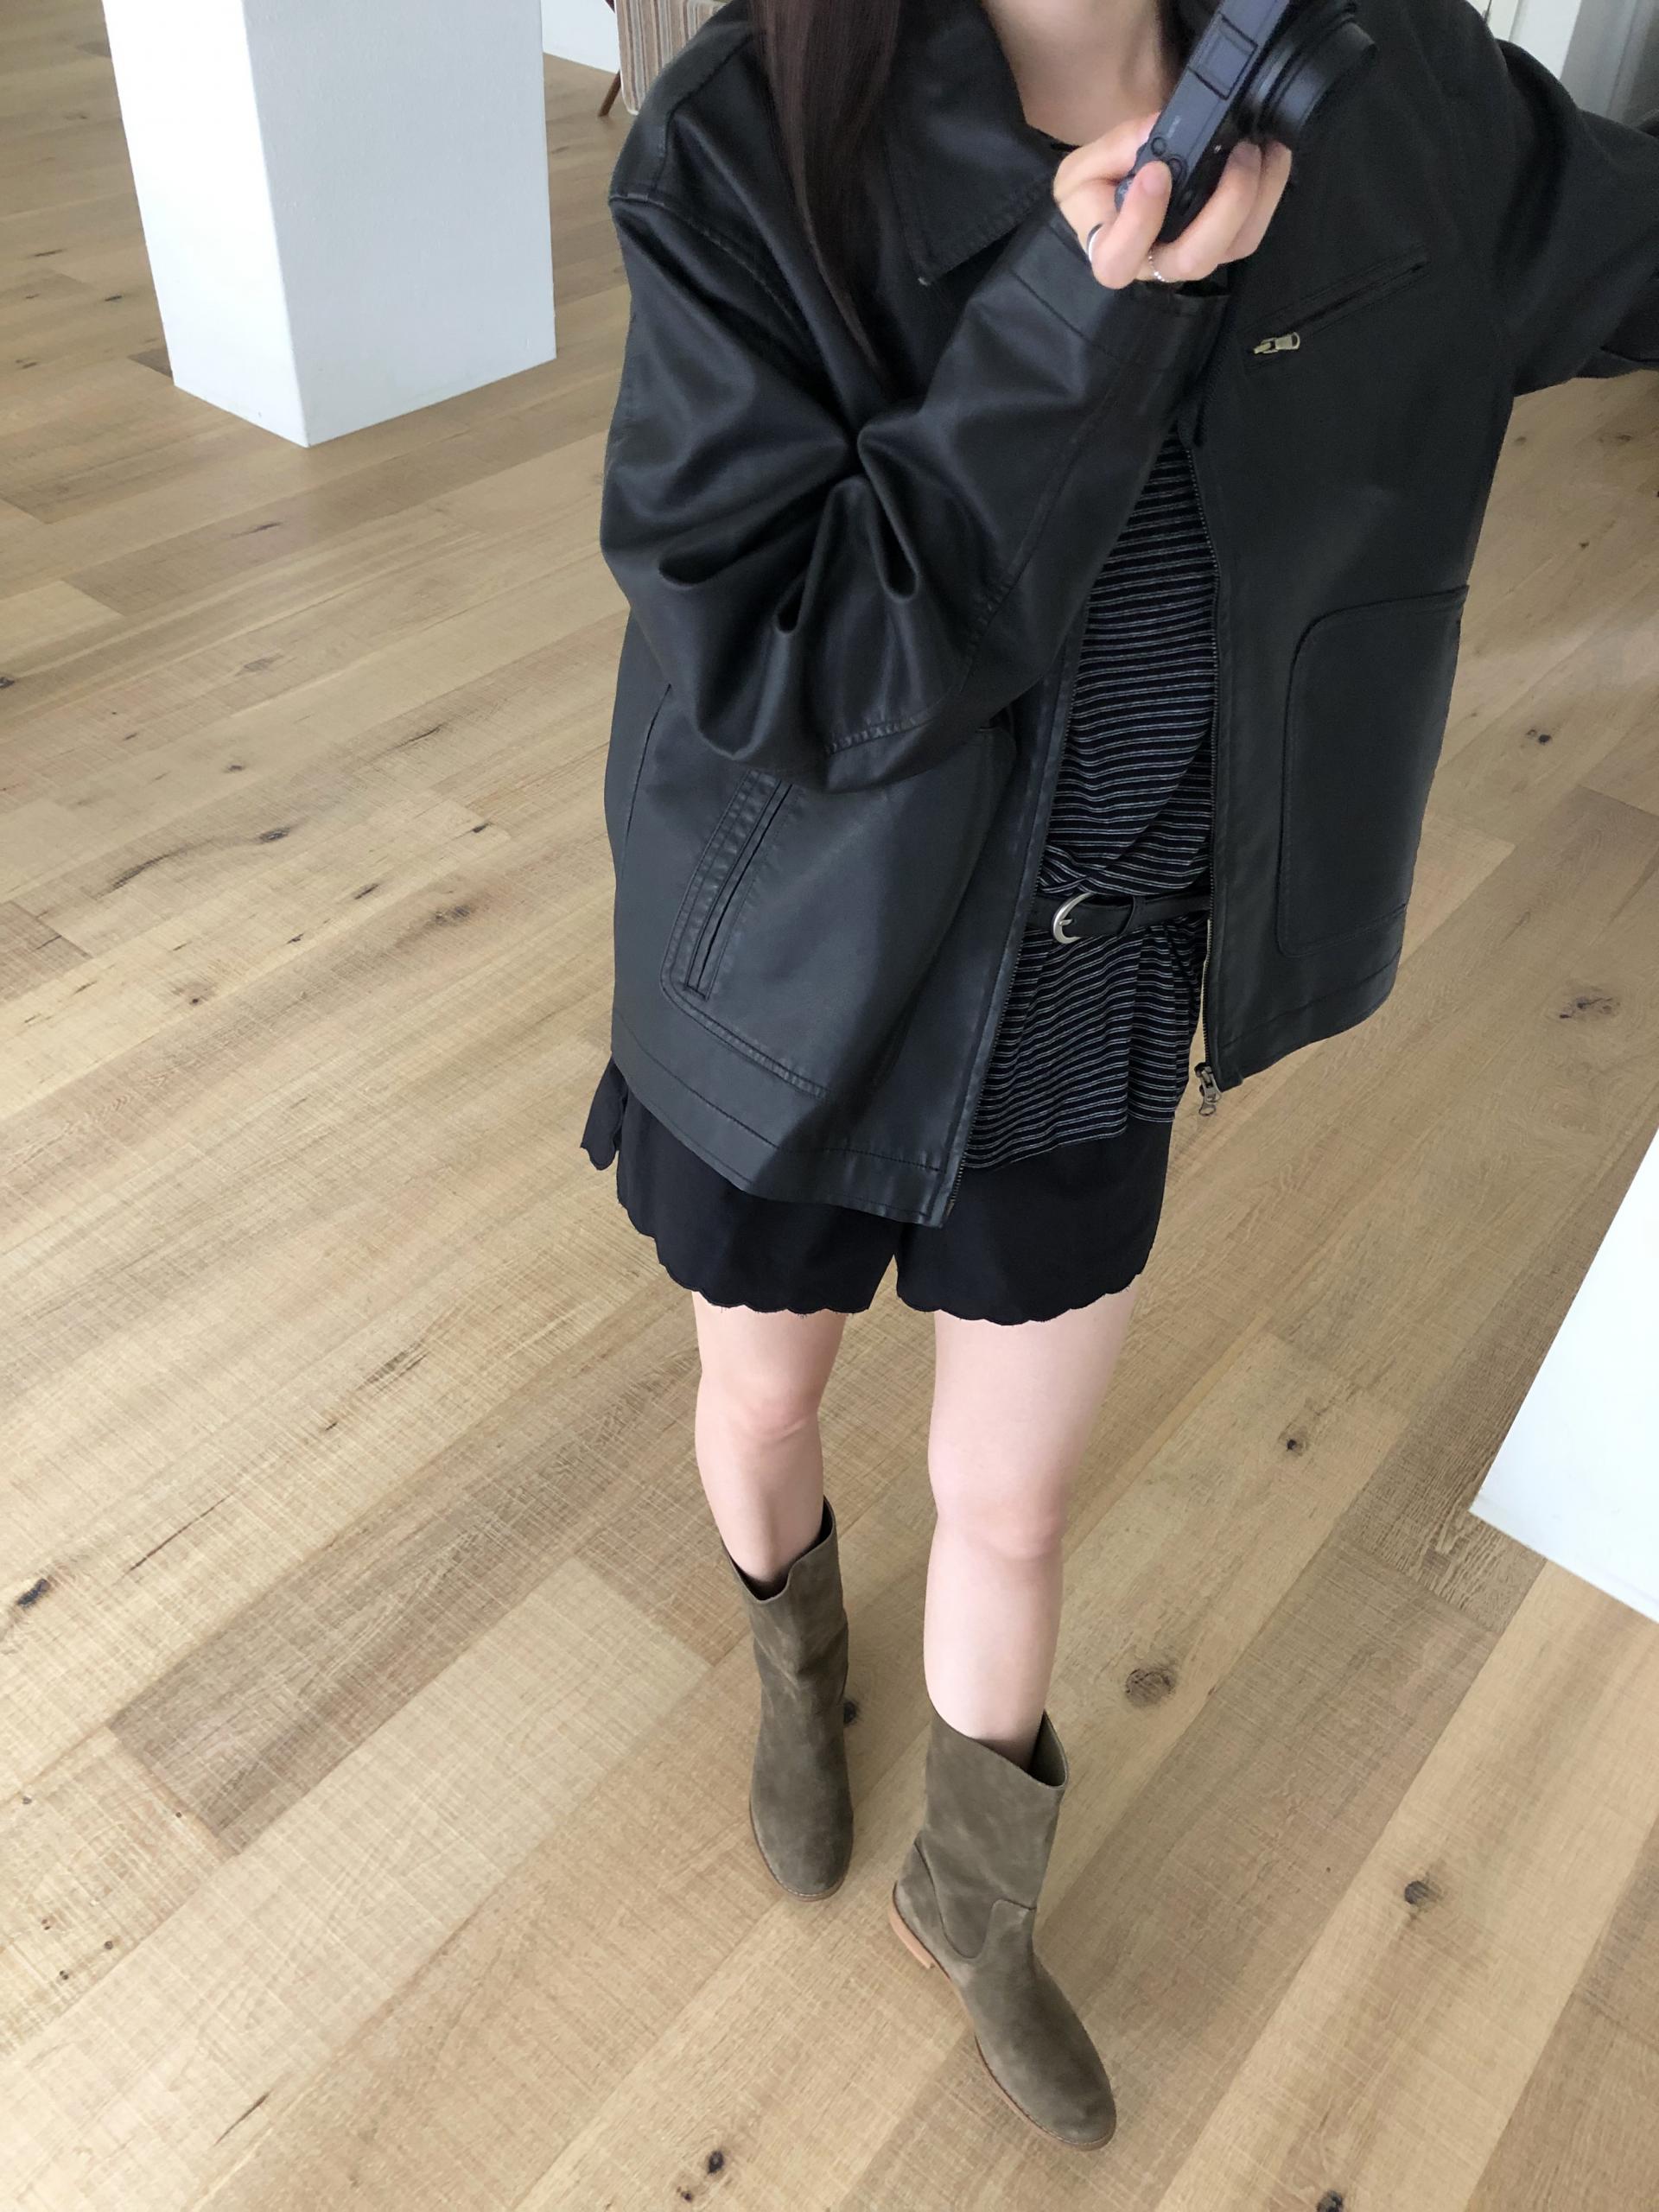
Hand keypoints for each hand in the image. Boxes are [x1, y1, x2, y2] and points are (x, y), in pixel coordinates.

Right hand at [1052, 109, 1292, 288]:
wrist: (1111, 197)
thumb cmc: (1093, 189)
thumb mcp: (1085, 166)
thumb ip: (1118, 149)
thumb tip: (1161, 130)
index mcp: (1112, 251)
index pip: (1118, 260)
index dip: (1139, 224)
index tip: (1154, 172)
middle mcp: (1156, 262)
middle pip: (1194, 258)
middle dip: (1225, 205)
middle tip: (1238, 151)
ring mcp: (1194, 254)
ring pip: (1233, 246)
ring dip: (1257, 196)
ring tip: (1259, 146)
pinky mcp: (1221, 242)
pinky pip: (1252, 229)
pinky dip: (1269, 190)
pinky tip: (1271, 154)